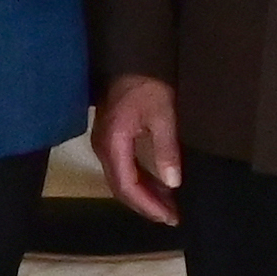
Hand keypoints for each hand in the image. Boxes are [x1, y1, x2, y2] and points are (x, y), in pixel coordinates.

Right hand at [92, 73, 185, 226]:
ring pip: (121, 180)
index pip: (127, 185)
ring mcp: (104, 144)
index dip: (148, 205)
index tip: (170, 217)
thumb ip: (166, 149)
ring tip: (169, 206)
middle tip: (172, 217)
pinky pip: (122, 168)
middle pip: (121, 188)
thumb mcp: (163, 115)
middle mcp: (103, 148)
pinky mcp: (110, 139)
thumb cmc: (147, 83)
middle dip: (146, 205)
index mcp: (114, 143)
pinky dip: (140, 181)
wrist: (130, 57)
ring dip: (144, 195)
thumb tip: (173, 184)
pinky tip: (159, 185)